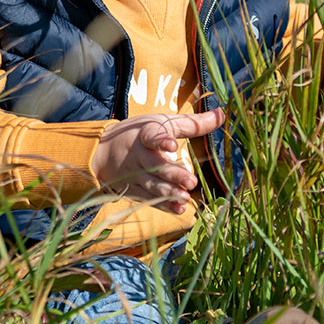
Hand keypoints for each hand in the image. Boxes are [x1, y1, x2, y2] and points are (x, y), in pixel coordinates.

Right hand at [90, 111, 227, 213]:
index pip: (152, 137)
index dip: (161, 141)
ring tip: (185, 197)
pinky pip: (148, 198)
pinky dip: (163, 205)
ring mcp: (134, 174)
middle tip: (191, 181)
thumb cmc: (140, 133)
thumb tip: (222, 114)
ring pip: (152, 184)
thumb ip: (192, 123)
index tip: (172, 144)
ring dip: (169, 192)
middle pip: (156, 165)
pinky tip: (179, 209)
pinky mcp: (132, 189)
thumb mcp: (162, 122)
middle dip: (173, 174)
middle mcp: (138, 155)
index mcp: (145, 134)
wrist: (102, 150)